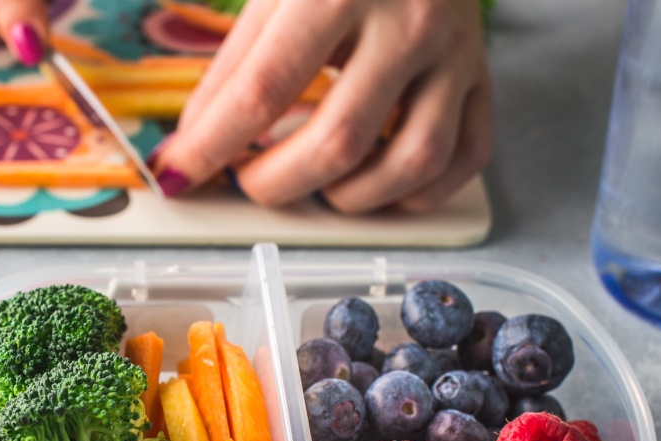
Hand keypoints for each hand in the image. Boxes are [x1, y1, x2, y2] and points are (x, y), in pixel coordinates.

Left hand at [151, 0, 492, 212]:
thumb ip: (233, 68)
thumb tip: (194, 146)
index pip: (263, 90)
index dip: (211, 145)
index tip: (177, 176)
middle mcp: (408, 22)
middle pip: (338, 141)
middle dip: (275, 182)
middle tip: (247, 180)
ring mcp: (456, 53)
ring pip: (409, 163)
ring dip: (347, 197)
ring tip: (312, 183)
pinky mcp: (483, 77)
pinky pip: (463, 159)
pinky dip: (415, 194)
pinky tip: (374, 184)